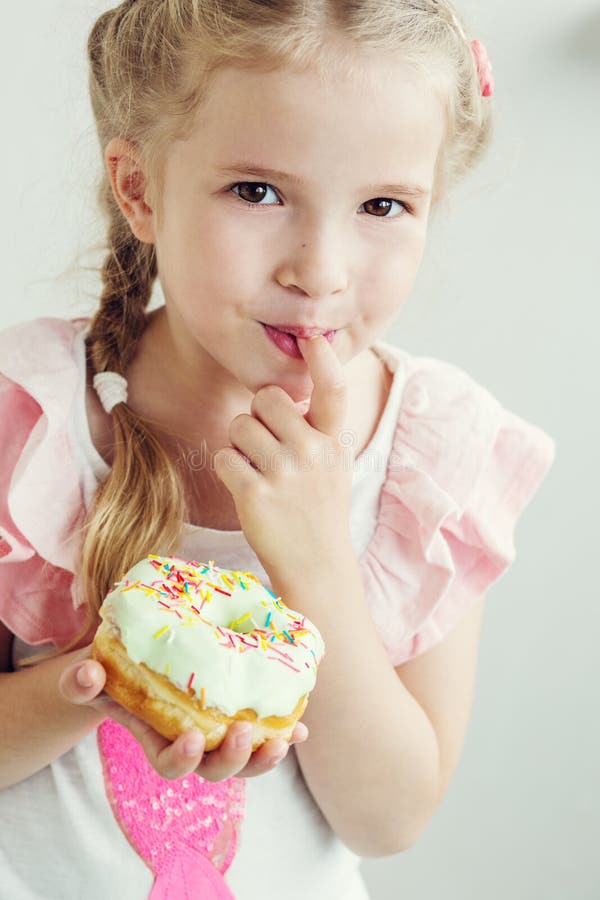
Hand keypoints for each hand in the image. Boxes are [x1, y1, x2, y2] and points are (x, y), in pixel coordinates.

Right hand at [58, 647, 307, 781]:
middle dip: (233, 758)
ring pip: (245, 760)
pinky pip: (266, 732)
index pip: (170, 765)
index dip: (182, 760)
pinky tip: (301, 728)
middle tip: (244, 731)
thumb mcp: (91, 676)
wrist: (138, 663)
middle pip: (215, 770)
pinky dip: (286, 733)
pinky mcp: (241, 714)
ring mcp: (219, 732)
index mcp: (157, 738)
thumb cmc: (111, 673)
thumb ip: (80, 680)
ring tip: (283, 739)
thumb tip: (87, 674)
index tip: (191, 739)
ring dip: (266, 755)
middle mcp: (191, 743)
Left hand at [213, 335, 353, 582]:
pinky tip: (246, 488)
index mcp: (333, 441)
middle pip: (266, 398)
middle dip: (257, 416)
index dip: (324, 360)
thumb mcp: (331, 465)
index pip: (334, 390)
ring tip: (258, 472)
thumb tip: (277, 392)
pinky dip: (229, 470)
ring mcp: (286, 474)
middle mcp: (313, 452)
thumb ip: (314, 429)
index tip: (313, 339)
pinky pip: (224, 457)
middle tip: (266, 446)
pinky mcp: (256, 495)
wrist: (316, 566)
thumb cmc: (317, 510)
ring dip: (240, 445)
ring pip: (240, 426)